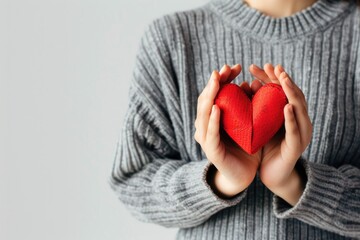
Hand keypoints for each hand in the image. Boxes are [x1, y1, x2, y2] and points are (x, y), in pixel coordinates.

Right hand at [194, 64, 261, 197]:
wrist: (243, 175)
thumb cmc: (245, 147)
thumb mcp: (247, 123)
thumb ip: (245, 107)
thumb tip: (248, 84)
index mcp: (214, 119)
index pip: (215, 94)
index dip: (222, 79)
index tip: (234, 67)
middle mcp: (206, 126)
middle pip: (206, 100)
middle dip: (214, 83)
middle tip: (223, 69)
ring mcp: (206, 138)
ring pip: (203, 114)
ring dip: (210, 96)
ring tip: (217, 82)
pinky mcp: (211, 151)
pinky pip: (211, 133)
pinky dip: (212, 120)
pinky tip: (216, 108)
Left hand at [249, 63, 311, 205]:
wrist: (272, 174)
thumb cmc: (266, 147)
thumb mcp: (261, 123)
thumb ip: (258, 107)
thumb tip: (247, 84)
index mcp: (289, 114)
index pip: (282, 91)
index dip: (273, 77)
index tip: (261, 65)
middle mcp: (298, 120)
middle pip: (292, 94)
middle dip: (282, 79)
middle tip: (273, 66)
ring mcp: (300, 133)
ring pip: (298, 108)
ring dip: (290, 92)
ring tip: (282, 79)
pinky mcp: (296, 147)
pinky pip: (295, 130)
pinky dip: (290, 117)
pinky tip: (286, 106)